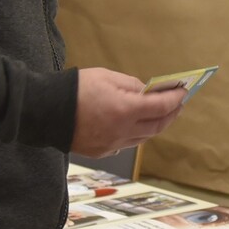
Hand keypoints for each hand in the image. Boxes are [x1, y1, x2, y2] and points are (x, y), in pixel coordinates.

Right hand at [70, 68, 184, 157]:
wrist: (45, 111)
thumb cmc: (75, 89)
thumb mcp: (107, 77)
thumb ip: (131, 85)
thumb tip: (147, 92)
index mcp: (125, 110)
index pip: (161, 107)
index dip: (175, 99)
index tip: (183, 92)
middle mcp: (122, 131)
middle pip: (157, 126)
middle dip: (171, 114)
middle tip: (178, 104)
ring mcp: (112, 144)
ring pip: (144, 138)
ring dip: (156, 126)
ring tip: (161, 115)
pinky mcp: (101, 151)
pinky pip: (127, 144)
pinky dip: (138, 134)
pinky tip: (138, 125)